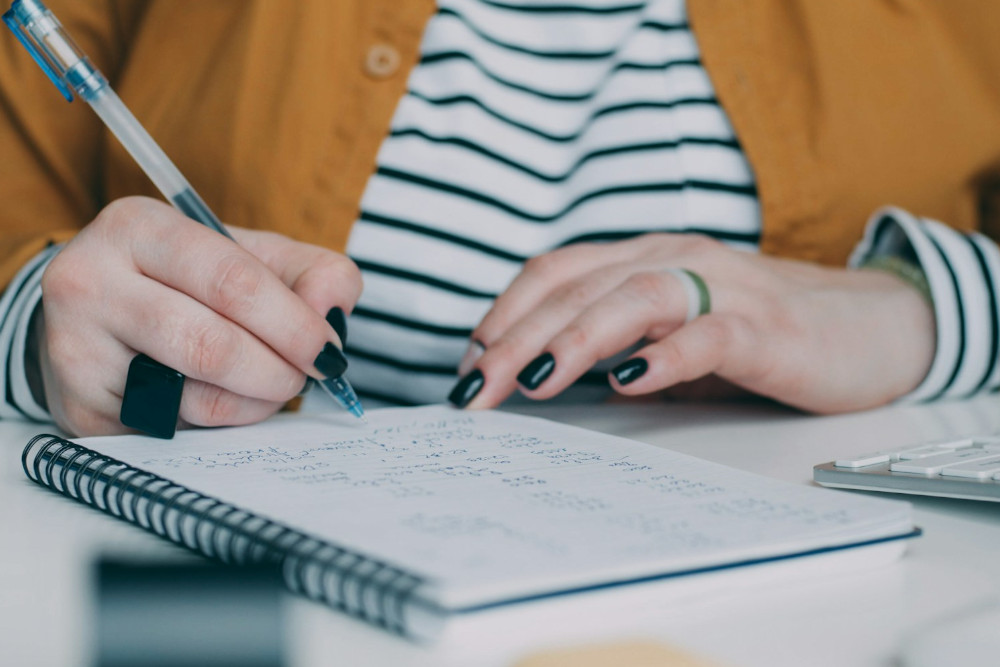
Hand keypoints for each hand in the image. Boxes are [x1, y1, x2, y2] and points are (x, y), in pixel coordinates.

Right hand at [35, 196, 361, 435]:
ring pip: (195, 398)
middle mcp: (89, 283)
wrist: (99, 314)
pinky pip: (175, 432)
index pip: (234, 282)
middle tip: (306, 375)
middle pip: (212, 346)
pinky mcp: (79, 410)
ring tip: (270, 386)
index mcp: (138, 228)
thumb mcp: (253, 257)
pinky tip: (226, 403)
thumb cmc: (190, 282)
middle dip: (280, 370)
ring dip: (256, 403)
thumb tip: (331, 312)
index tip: (329, 350)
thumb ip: (311, 274)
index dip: (295, 324)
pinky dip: (220, 426)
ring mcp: (75, 351)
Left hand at [451, 233, 934, 413]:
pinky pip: (710, 335)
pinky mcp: (768, 328)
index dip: (504, 314)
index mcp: (645, 258)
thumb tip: (543, 381)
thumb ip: (616, 345)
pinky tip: (631, 382)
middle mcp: (675, 260)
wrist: (872, 326)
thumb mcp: (672, 333)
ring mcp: (723, 289)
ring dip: (572, 342)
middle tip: (472, 389)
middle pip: (577, 289)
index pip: (555, 274)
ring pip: (631, 299)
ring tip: (528, 382)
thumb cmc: (759, 331)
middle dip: (515, 339)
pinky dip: (666, 355)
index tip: (467, 364)